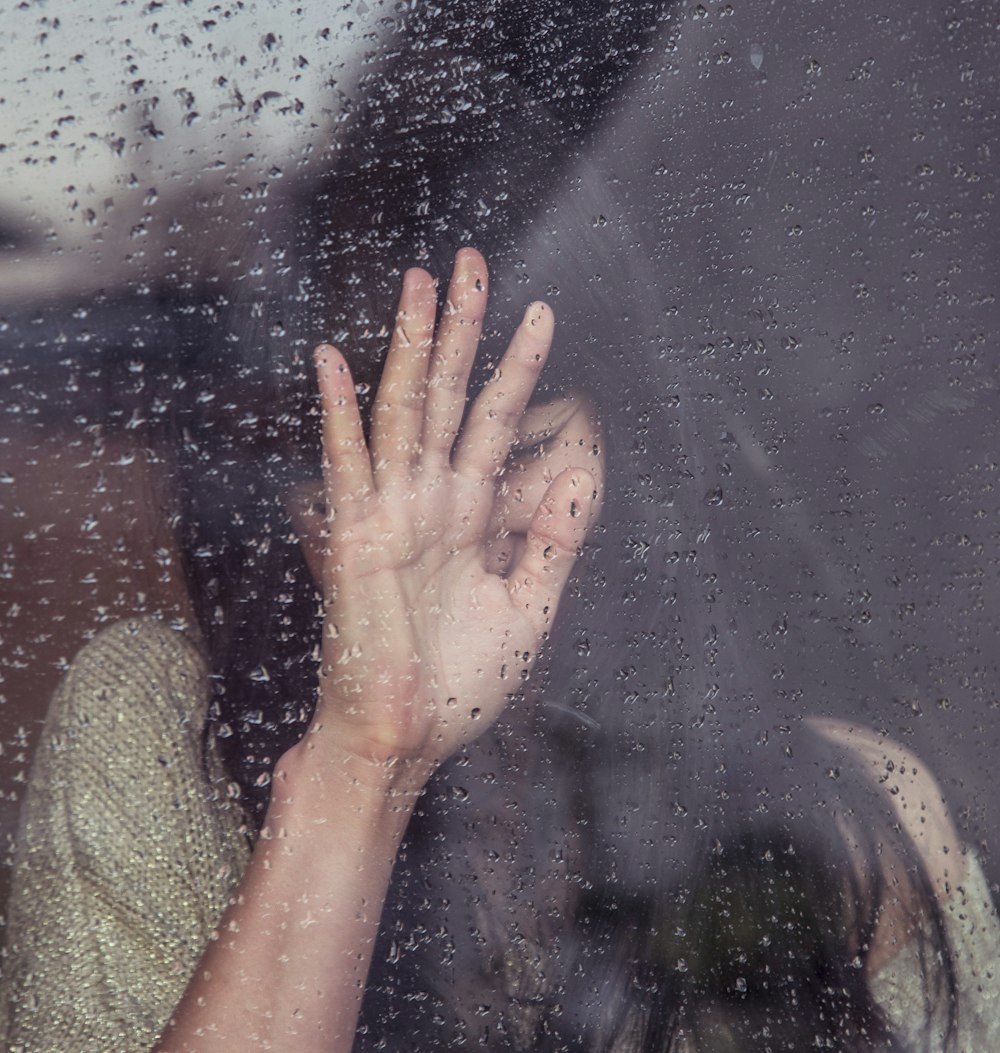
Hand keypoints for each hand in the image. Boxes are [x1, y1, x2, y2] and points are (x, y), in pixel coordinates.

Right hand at [291, 249, 599, 776]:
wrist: (406, 741)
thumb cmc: (458, 686)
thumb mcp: (527, 607)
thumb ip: (554, 539)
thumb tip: (580, 470)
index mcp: (469, 518)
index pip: (494, 423)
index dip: (517, 369)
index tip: (540, 315)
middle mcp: (429, 503)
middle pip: (447, 397)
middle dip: (462, 330)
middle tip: (472, 263)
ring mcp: (390, 514)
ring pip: (403, 412)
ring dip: (411, 347)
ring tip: (422, 283)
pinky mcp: (355, 538)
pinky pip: (347, 465)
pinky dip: (339, 413)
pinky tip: (334, 360)